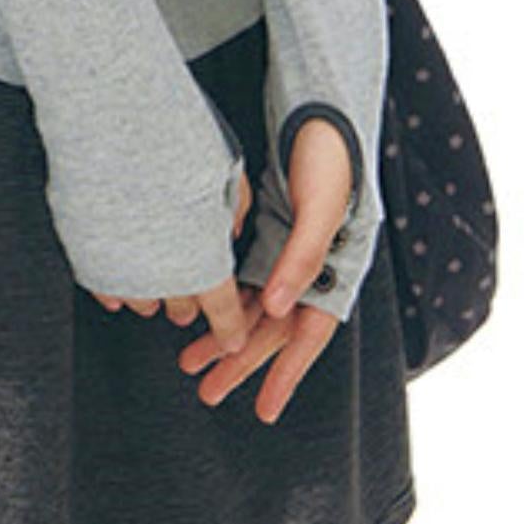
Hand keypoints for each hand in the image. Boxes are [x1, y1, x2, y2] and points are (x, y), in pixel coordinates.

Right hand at [88, 162, 256, 362]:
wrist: (112, 126)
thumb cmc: (174, 142)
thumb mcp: (227, 171)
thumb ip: (234, 209)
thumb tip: (231, 229)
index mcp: (203, 259)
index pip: (222, 311)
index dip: (229, 329)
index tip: (232, 338)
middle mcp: (162, 273)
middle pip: (181, 307)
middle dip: (191, 306)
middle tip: (193, 301)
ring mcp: (121, 268)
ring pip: (142, 301)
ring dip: (154, 296)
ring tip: (157, 281)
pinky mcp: (86, 257)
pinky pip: (104, 287)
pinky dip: (117, 288)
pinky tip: (122, 280)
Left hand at [177, 115, 354, 423]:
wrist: (318, 111)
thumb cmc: (328, 156)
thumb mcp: (320, 206)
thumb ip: (301, 256)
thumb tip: (276, 309)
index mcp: (335, 270)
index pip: (309, 337)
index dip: (286, 376)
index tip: (264, 412)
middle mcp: (311, 270)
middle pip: (273, 331)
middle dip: (239, 363)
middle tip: (205, 391)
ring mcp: (287, 254)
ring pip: (253, 309)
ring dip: (223, 335)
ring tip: (187, 362)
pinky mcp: (267, 235)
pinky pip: (243, 280)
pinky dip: (222, 300)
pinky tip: (194, 314)